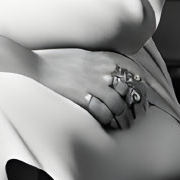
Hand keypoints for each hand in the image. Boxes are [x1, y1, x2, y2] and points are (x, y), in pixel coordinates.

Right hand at [29, 48, 147, 131]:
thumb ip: (99, 61)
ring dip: (123, 117)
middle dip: (135, 104)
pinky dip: (108, 121)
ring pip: (118, 105)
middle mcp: (101, 71)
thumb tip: (114, 70)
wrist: (36, 68)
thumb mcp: (82, 54)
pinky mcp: (83, 97)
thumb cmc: (56, 61)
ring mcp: (92, 84)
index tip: (143, 95)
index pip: (133, 71)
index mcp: (102, 58)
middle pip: (129, 90)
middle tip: (135, 114)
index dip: (142, 85)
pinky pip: (103, 113)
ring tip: (123, 124)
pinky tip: (108, 124)